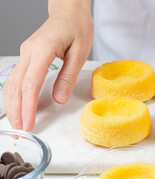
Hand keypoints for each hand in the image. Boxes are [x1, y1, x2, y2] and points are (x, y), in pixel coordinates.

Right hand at [4, 1, 92, 130]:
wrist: (69, 11)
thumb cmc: (78, 27)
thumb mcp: (80, 52)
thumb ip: (69, 76)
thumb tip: (59, 98)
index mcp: (42, 49)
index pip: (31, 83)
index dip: (28, 106)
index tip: (29, 123)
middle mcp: (29, 51)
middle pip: (16, 85)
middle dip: (16, 110)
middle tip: (21, 130)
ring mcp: (26, 53)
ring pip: (13, 82)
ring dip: (13, 104)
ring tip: (18, 122)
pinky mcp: (28, 55)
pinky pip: (17, 77)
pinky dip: (16, 94)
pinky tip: (19, 105)